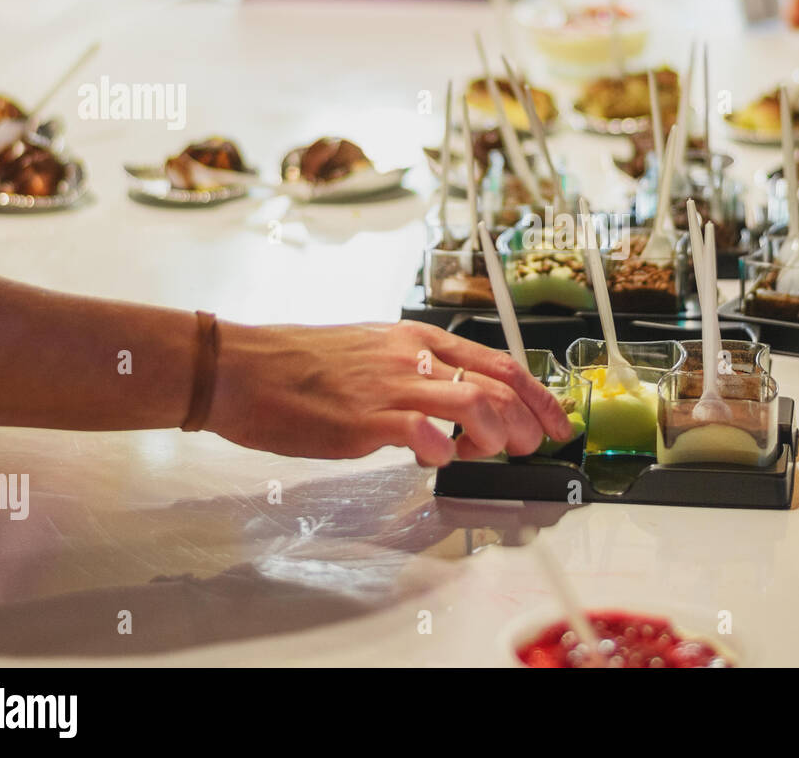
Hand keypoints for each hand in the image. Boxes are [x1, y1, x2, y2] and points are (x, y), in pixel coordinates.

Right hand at [208, 320, 570, 464]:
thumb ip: (415, 375)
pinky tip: (439, 458)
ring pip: (472, 401)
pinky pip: (420, 430)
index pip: (498, 362)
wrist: (242, 368)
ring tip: (491, 453)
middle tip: (535, 445)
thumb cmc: (300, 365)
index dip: (537, 394)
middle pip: (497, 384)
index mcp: (416, 339)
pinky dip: (443, 447)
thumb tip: (452, 410)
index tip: (556, 419)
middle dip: (529, 419)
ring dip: (497, 433)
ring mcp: (389, 387)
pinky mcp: (362, 418)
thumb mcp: (371, 352)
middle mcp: (410, 357)